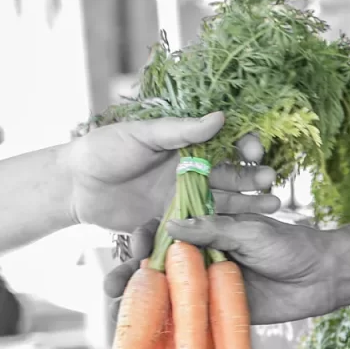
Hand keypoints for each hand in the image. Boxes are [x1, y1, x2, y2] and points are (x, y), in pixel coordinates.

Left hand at [66, 113, 280, 231]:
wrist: (75, 186)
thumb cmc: (104, 150)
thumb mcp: (142, 135)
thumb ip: (181, 130)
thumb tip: (220, 117)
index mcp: (185, 144)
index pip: (225, 142)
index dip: (244, 145)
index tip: (255, 151)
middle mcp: (190, 171)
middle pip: (231, 174)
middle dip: (253, 177)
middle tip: (270, 182)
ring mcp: (184, 198)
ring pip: (225, 201)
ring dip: (250, 203)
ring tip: (274, 205)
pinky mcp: (176, 223)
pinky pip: (205, 226)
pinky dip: (226, 228)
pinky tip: (247, 231)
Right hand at [105, 214, 331, 324]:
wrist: (321, 277)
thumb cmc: (288, 245)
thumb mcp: (250, 231)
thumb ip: (213, 230)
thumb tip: (170, 227)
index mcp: (205, 228)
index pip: (165, 230)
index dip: (146, 237)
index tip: (136, 243)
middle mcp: (199, 256)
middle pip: (157, 264)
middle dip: (131, 273)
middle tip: (109, 285)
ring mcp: (206, 285)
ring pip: (166, 292)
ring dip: (140, 300)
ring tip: (115, 306)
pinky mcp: (216, 311)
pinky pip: (186, 318)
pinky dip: (165, 325)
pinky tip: (143, 332)